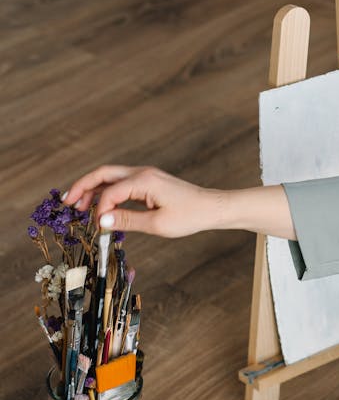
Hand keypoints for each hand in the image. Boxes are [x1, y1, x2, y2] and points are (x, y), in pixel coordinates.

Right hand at [62, 165, 221, 236]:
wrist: (212, 208)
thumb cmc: (190, 216)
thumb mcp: (157, 224)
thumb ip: (127, 221)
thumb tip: (101, 221)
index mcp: (144, 180)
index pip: (110, 191)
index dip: (98, 209)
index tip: (96, 226)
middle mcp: (142, 173)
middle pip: (103, 174)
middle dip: (82, 186)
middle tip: (66, 202)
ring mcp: (145, 176)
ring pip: (110, 177)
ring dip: (93, 189)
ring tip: (77, 205)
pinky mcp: (148, 183)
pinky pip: (121, 184)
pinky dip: (107, 193)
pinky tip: (99, 206)